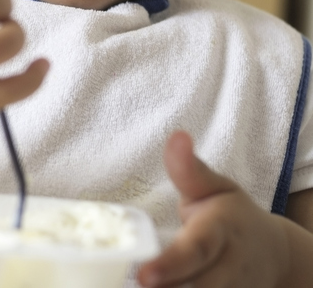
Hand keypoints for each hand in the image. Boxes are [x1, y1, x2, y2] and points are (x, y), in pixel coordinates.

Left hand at [138, 131, 290, 286]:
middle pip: (196, 286)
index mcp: (220, 232)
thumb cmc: (231, 215)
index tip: (145, 276)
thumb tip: (176, 136)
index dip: (170, 265)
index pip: (196, 250)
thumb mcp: (215, 187)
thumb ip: (189, 170)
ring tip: (138, 287)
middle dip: (166, 286)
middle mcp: (227, 268)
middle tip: (136, 282)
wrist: (274, 254)